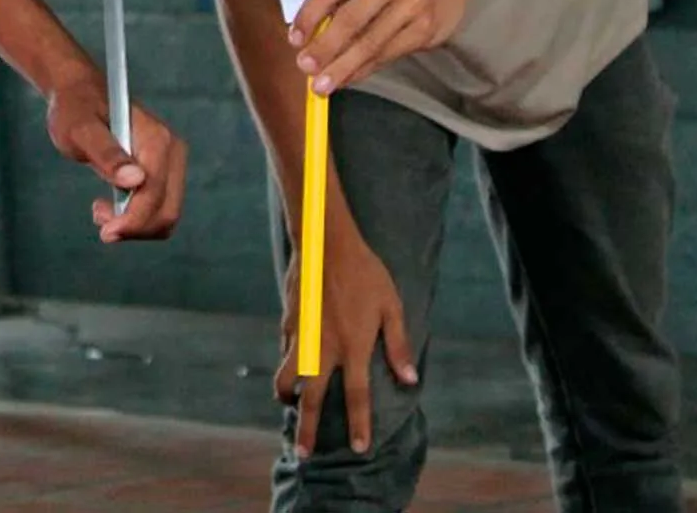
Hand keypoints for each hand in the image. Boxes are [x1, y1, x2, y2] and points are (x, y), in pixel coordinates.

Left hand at [46, 78, 186, 241]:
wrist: (79, 95)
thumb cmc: (76, 109)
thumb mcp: (79, 130)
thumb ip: (105, 153)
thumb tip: (135, 180)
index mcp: (157, 139)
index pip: (154, 193)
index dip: (132, 220)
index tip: (105, 232)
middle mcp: (172, 151)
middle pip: (167, 210)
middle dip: (134, 227)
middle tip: (99, 223)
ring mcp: (171, 162)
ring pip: (166, 214)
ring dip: (135, 225)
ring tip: (99, 212)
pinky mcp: (163, 172)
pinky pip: (158, 208)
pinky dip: (137, 218)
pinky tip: (108, 207)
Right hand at [276, 230, 417, 457]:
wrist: (325, 243)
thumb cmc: (365, 272)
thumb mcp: (391, 306)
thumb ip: (398, 344)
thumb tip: (410, 379)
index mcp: (353, 346)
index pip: (357, 395)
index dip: (358, 425)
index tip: (358, 449)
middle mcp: (325, 346)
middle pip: (312, 397)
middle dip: (307, 429)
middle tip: (303, 453)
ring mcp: (302, 334)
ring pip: (286, 375)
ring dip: (286, 395)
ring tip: (288, 404)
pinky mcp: (289, 321)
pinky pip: (287, 349)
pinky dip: (288, 361)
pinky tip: (293, 362)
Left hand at [288, 0, 472, 96]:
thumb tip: (307, 36)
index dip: (309, 16)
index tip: (294, 40)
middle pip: (351, 19)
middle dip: (325, 47)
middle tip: (305, 67)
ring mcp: (413, 4)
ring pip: (370, 42)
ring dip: (343, 67)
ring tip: (322, 84)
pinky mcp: (426, 28)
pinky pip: (388, 54)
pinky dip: (364, 69)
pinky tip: (348, 78)